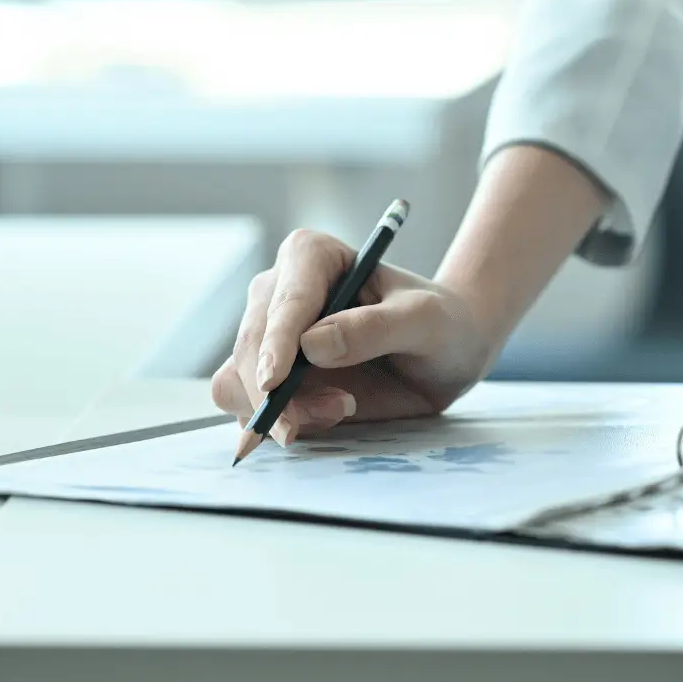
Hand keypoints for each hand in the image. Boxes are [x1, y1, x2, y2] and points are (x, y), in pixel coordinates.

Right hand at [210, 229, 496, 445]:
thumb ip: (375, 327)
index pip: (285, 299)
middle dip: (277, 391)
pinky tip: (324, 420)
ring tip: (341, 410)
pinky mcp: (271, 380)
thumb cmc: (439, 324)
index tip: (274, 382)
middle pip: (251, 347)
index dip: (276, 341)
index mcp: (311, 257)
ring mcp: (269, 338)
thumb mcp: (425, 320)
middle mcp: (277, 294)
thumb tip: (312, 343)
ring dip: (277, 411)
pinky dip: (276, 424)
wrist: (444, 355)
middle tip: (337, 410)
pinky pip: (248, 409)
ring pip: (237, 382)